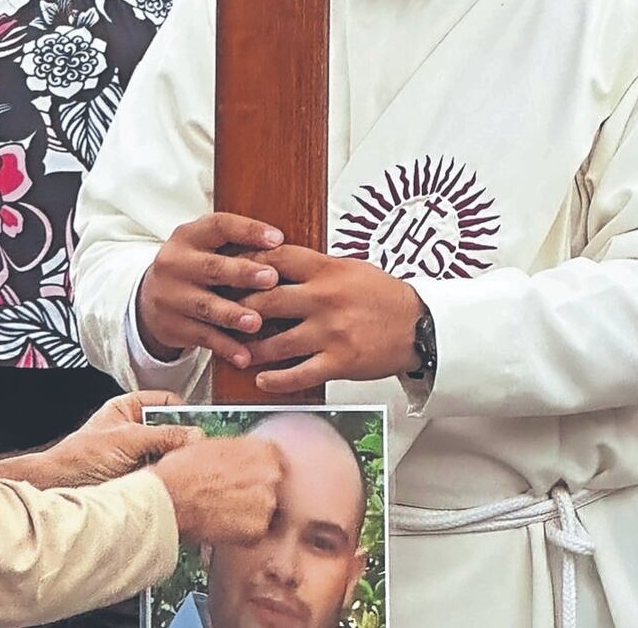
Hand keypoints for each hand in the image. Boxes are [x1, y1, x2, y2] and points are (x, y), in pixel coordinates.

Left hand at [44, 391, 203, 485]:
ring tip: (189, 466)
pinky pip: (164, 473)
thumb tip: (194, 435)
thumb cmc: (80, 457)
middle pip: (172, 429)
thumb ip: (162, 436)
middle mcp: (136, 429)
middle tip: (201, 448)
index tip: (204, 423)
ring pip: (170, 453)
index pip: (167, 402)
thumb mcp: (126, 439)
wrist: (61, 487)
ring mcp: (138, 454)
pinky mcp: (140, 476)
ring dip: (178, 461)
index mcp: (129, 409)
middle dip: (185, 439)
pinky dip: (171, 477)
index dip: (185, 411)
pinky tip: (177, 480)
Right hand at [137, 213, 283, 365]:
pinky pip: (202, 337)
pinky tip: (245, 356)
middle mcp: (175, 263)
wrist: (151, 299)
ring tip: (255, 322)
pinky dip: (225, 347)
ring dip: (232, 315)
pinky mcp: (172, 325)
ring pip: (205, 306)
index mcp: (188, 236)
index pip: (219, 226)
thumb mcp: (205, 248)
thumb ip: (236, 246)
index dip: (248, 231)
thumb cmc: (195, 269)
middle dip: (242, 274)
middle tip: (271, 279)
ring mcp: (170, 296)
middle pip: (211, 267)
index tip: (278, 239)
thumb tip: (287, 248)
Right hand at [152, 437, 283, 544]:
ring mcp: (266, 504)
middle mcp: (271, 475)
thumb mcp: (212, 446)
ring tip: (225, 510)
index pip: (276, 460)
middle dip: (257, 492)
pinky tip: (223, 523)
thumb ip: (237, 451)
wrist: (166, 499)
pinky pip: (257, 533)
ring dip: (252, 513)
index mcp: (262, 450)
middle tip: (235, 495)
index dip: (259, 471)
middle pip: (275, 486)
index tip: (250, 478)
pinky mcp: (257, 530)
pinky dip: (243, 532)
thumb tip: (241, 458)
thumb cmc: (181, 472)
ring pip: (267, 511)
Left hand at [239, 245, 424, 393]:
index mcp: (326, 270)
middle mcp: (325, 298)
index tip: (226, 270)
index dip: (246, 262)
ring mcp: (331, 331)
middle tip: (219, 316)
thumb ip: (313, 267)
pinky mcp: (340, 361)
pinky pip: (300, 374)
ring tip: (235, 351)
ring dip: (250, 349)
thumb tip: (273, 260)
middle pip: (266, 301)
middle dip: (237, 310)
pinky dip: (276, 380)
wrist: (420, 326)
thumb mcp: (349, 268)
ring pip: (276, 342)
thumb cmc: (382, 296)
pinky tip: (261, 380)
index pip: (276, 259)